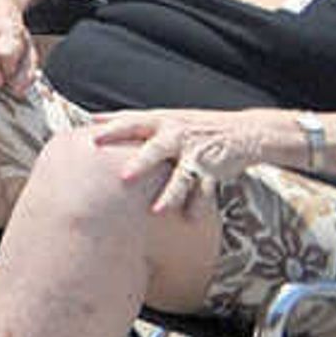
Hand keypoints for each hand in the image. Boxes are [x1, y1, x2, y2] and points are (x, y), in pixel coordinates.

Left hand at [89, 106, 291, 214]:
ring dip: (170, 194)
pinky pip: (204, 190)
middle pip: (155, 148)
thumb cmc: (195, 127)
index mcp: (162, 121)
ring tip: (157, 210)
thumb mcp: (167, 119)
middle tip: (121, 174)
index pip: (133, 121)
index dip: (112, 127)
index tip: (91, 135)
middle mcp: (177, 135)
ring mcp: (195, 153)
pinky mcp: (212, 169)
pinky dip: (196, 205)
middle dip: (140, 162)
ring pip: (181, 176)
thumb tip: (94, 119)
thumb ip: (135, 123)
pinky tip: (188, 218)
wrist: (244, 132)